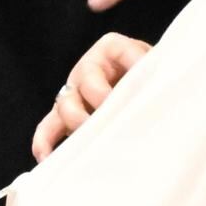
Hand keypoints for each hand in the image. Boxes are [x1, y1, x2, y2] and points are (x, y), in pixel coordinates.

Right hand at [32, 31, 149, 158]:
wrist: (143, 95)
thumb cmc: (150, 78)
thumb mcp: (156, 67)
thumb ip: (156, 73)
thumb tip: (160, 89)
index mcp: (113, 48)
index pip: (121, 51)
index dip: (132, 66)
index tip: (143, 82)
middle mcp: (88, 68)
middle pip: (87, 80)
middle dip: (101, 98)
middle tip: (115, 115)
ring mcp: (74, 93)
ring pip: (65, 105)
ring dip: (77, 122)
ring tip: (91, 136)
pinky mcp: (64, 119)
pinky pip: (48, 127)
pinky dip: (45, 142)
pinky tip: (47, 158)